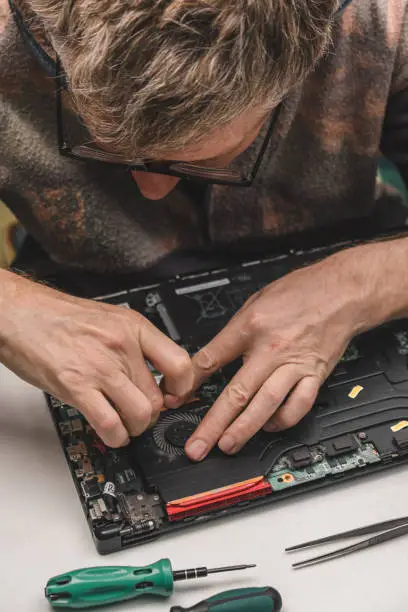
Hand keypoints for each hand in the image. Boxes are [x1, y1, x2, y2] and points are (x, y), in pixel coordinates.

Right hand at [0, 271, 192, 446]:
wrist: (19, 313)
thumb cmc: (55, 316)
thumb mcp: (107, 319)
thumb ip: (132, 343)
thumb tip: (153, 370)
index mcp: (132, 326)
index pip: (180, 363)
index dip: (183, 388)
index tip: (175, 396)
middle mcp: (121, 345)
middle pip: (158, 395)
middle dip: (152, 413)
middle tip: (141, 414)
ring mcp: (100, 367)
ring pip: (141, 413)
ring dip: (136, 427)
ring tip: (126, 425)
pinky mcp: (77, 387)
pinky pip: (110, 424)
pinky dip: (116, 437)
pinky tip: (112, 433)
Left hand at [165, 250, 368, 460]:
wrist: (341, 290)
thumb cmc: (299, 293)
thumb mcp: (254, 303)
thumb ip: (232, 333)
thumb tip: (207, 358)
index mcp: (251, 326)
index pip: (211, 358)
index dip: (189, 382)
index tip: (175, 399)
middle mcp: (271, 348)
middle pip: (236, 392)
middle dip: (213, 423)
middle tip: (198, 445)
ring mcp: (295, 364)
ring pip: (266, 404)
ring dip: (244, 429)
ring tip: (227, 445)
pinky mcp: (315, 374)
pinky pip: (298, 405)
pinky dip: (283, 420)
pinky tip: (269, 427)